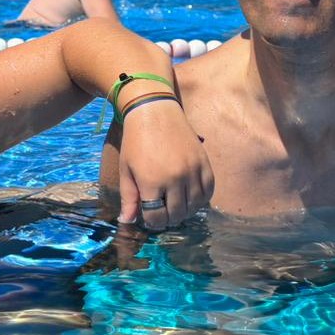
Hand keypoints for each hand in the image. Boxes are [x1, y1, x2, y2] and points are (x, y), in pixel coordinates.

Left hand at [114, 97, 214, 230]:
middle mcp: (175, 178)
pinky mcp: (204, 162)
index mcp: (152, 182)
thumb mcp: (126, 170)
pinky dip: (201, 199)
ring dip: (185, 211)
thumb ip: (128, 198)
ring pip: (194, 206)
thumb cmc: (136, 141)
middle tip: (163, 214)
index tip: (150, 219)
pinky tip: (192, 198)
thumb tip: (128, 221)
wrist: (155, 111)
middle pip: (176, 214)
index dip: (153, 222)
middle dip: (168, 219)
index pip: (156, 217)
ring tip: (176, 207)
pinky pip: (209, 190)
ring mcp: (192, 170)